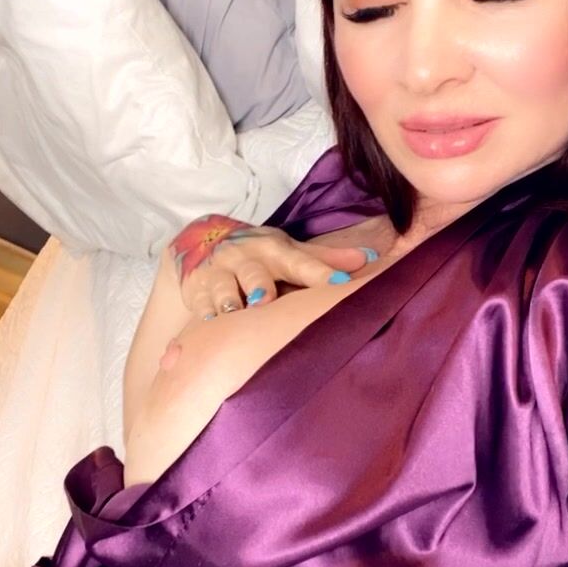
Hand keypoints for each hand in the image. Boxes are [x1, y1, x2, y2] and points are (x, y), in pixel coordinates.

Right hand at [167, 214, 378, 318]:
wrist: (202, 243)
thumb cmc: (260, 254)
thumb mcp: (290, 251)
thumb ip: (326, 260)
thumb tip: (371, 259)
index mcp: (275, 249)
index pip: (301, 262)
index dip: (321, 274)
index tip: (340, 285)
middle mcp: (246, 259)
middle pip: (254, 274)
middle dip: (259, 287)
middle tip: (266, 300)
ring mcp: (218, 275)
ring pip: (224, 291)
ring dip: (228, 302)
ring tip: (233, 311)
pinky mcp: (196, 291)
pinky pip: (200, 306)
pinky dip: (204, 315)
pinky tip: (208, 324)